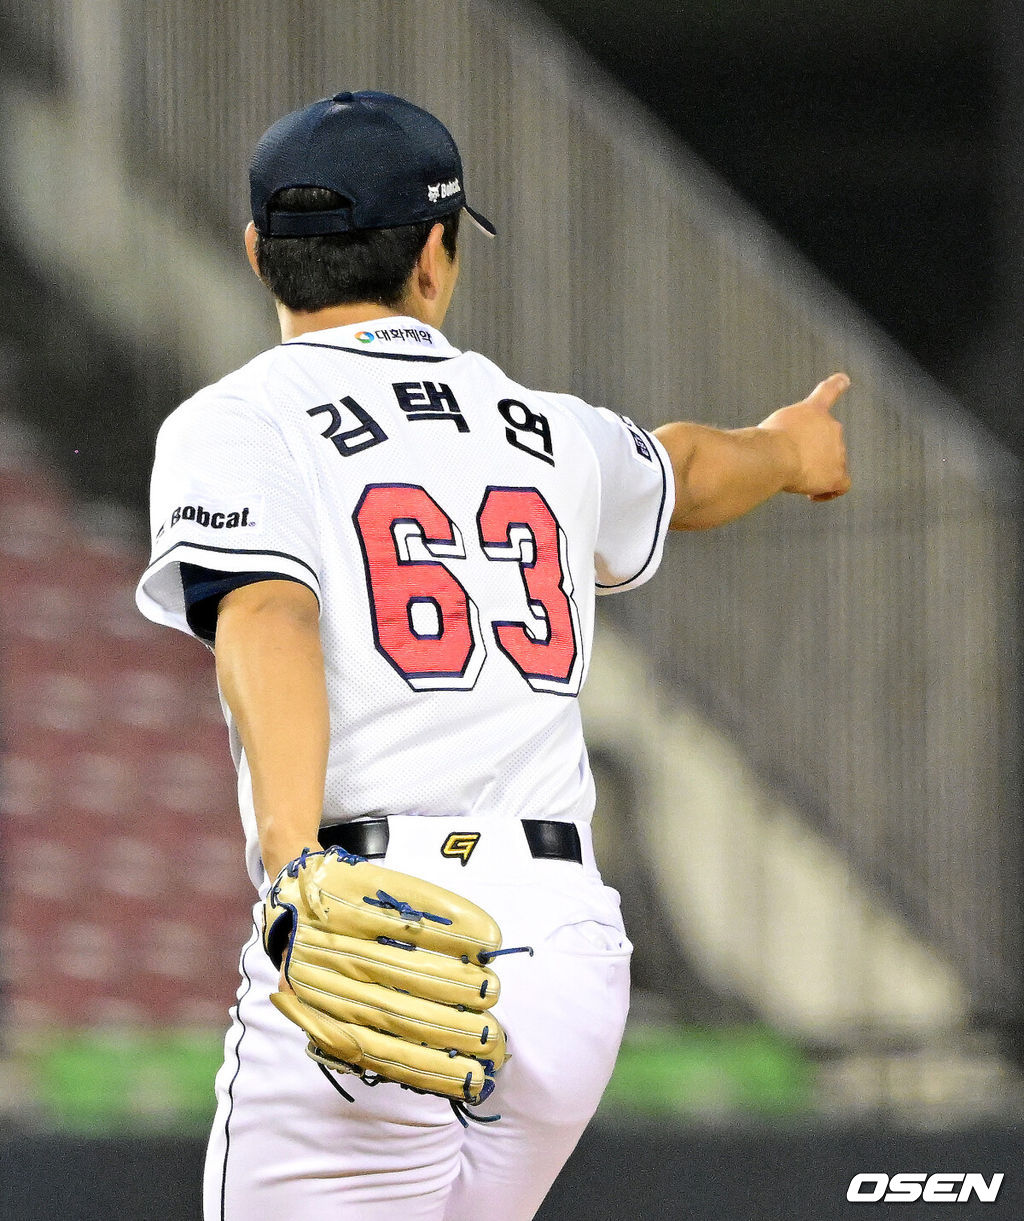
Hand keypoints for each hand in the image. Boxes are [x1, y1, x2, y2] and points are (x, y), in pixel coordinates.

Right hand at [757, 373, 850, 500]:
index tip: (844, 380)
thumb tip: (765, 446)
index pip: (829, 391)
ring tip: (795, 480)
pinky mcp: (837, 475)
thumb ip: (778, 430)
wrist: (776, 454)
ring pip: (834, 464)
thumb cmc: (767, 440)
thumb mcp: (770, 424)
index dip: (836, 385)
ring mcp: (838, 452)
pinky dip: (829, 491)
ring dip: (817, 472)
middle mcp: (832, 427)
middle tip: (791, 461)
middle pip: (828, 441)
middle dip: (813, 452)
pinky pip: (841, 486)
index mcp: (814, 410)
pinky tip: (812, 496)